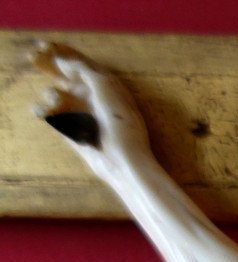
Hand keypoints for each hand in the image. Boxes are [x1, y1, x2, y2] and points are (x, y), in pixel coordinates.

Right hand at [33, 41, 150, 177]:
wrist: (122, 159)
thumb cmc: (119, 121)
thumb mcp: (104, 86)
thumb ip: (83, 69)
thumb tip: (61, 60)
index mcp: (106, 85)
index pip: (82, 63)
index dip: (64, 52)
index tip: (44, 45)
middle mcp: (93, 97)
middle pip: (67, 77)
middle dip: (50, 68)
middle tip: (33, 58)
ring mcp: (82, 114)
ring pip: (57, 95)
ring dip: (52, 94)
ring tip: (56, 98)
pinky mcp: (72, 131)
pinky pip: (53, 116)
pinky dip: (44, 111)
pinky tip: (44, 111)